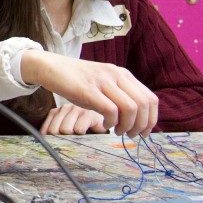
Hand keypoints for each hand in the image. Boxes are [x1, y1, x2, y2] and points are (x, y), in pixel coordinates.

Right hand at [19, 50, 157, 137]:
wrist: (51, 67)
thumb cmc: (77, 80)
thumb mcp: (103, 84)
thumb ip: (119, 96)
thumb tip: (136, 119)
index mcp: (123, 74)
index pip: (150, 99)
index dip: (151, 119)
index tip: (144, 132)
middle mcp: (116, 75)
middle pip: (144, 104)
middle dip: (141, 125)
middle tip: (131, 135)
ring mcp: (103, 81)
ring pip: (130, 108)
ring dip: (127, 126)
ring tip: (117, 131)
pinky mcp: (88, 90)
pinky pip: (110, 109)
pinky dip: (111, 122)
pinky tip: (104, 125)